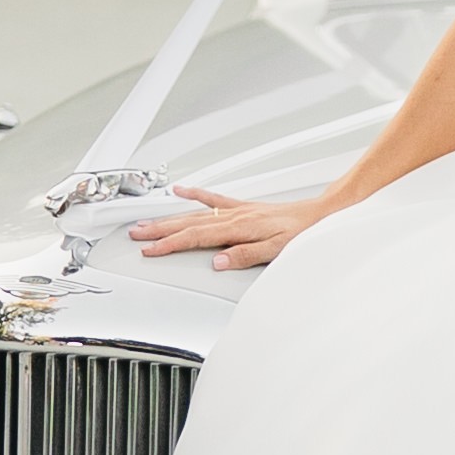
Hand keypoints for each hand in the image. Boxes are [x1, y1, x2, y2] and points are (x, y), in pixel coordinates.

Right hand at [132, 183, 334, 269]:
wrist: (319, 214)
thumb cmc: (300, 233)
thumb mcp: (276, 250)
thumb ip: (245, 255)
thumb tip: (218, 262)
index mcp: (238, 228)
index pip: (195, 237)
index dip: (170, 244)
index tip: (150, 250)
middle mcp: (234, 216)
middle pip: (188, 223)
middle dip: (159, 230)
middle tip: (136, 235)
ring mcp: (236, 209)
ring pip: (195, 213)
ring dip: (169, 217)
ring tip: (146, 221)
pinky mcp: (242, 206)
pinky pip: (213, 198)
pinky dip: (194, 194)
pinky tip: (180, 192)